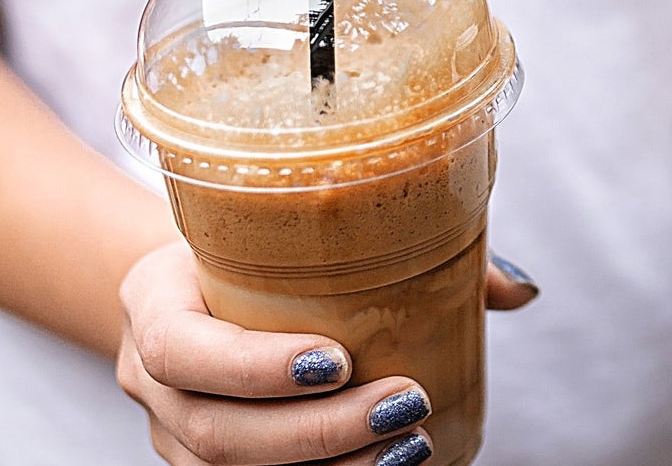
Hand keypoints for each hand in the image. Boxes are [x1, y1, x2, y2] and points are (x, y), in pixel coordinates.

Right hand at [116, 242, 537, 464]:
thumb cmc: (262, 249)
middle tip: (404, 404)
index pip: (179, 346)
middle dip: (317, 430)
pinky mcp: (205, 463)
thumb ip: (413, 248)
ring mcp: (174, 430)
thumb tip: (521, 288)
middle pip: (215, 429)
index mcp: (155, 300)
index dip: (253, 365)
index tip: (338, 359)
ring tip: (409, 446)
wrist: (191, 282)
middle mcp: (151, 378)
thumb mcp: (302, 230)